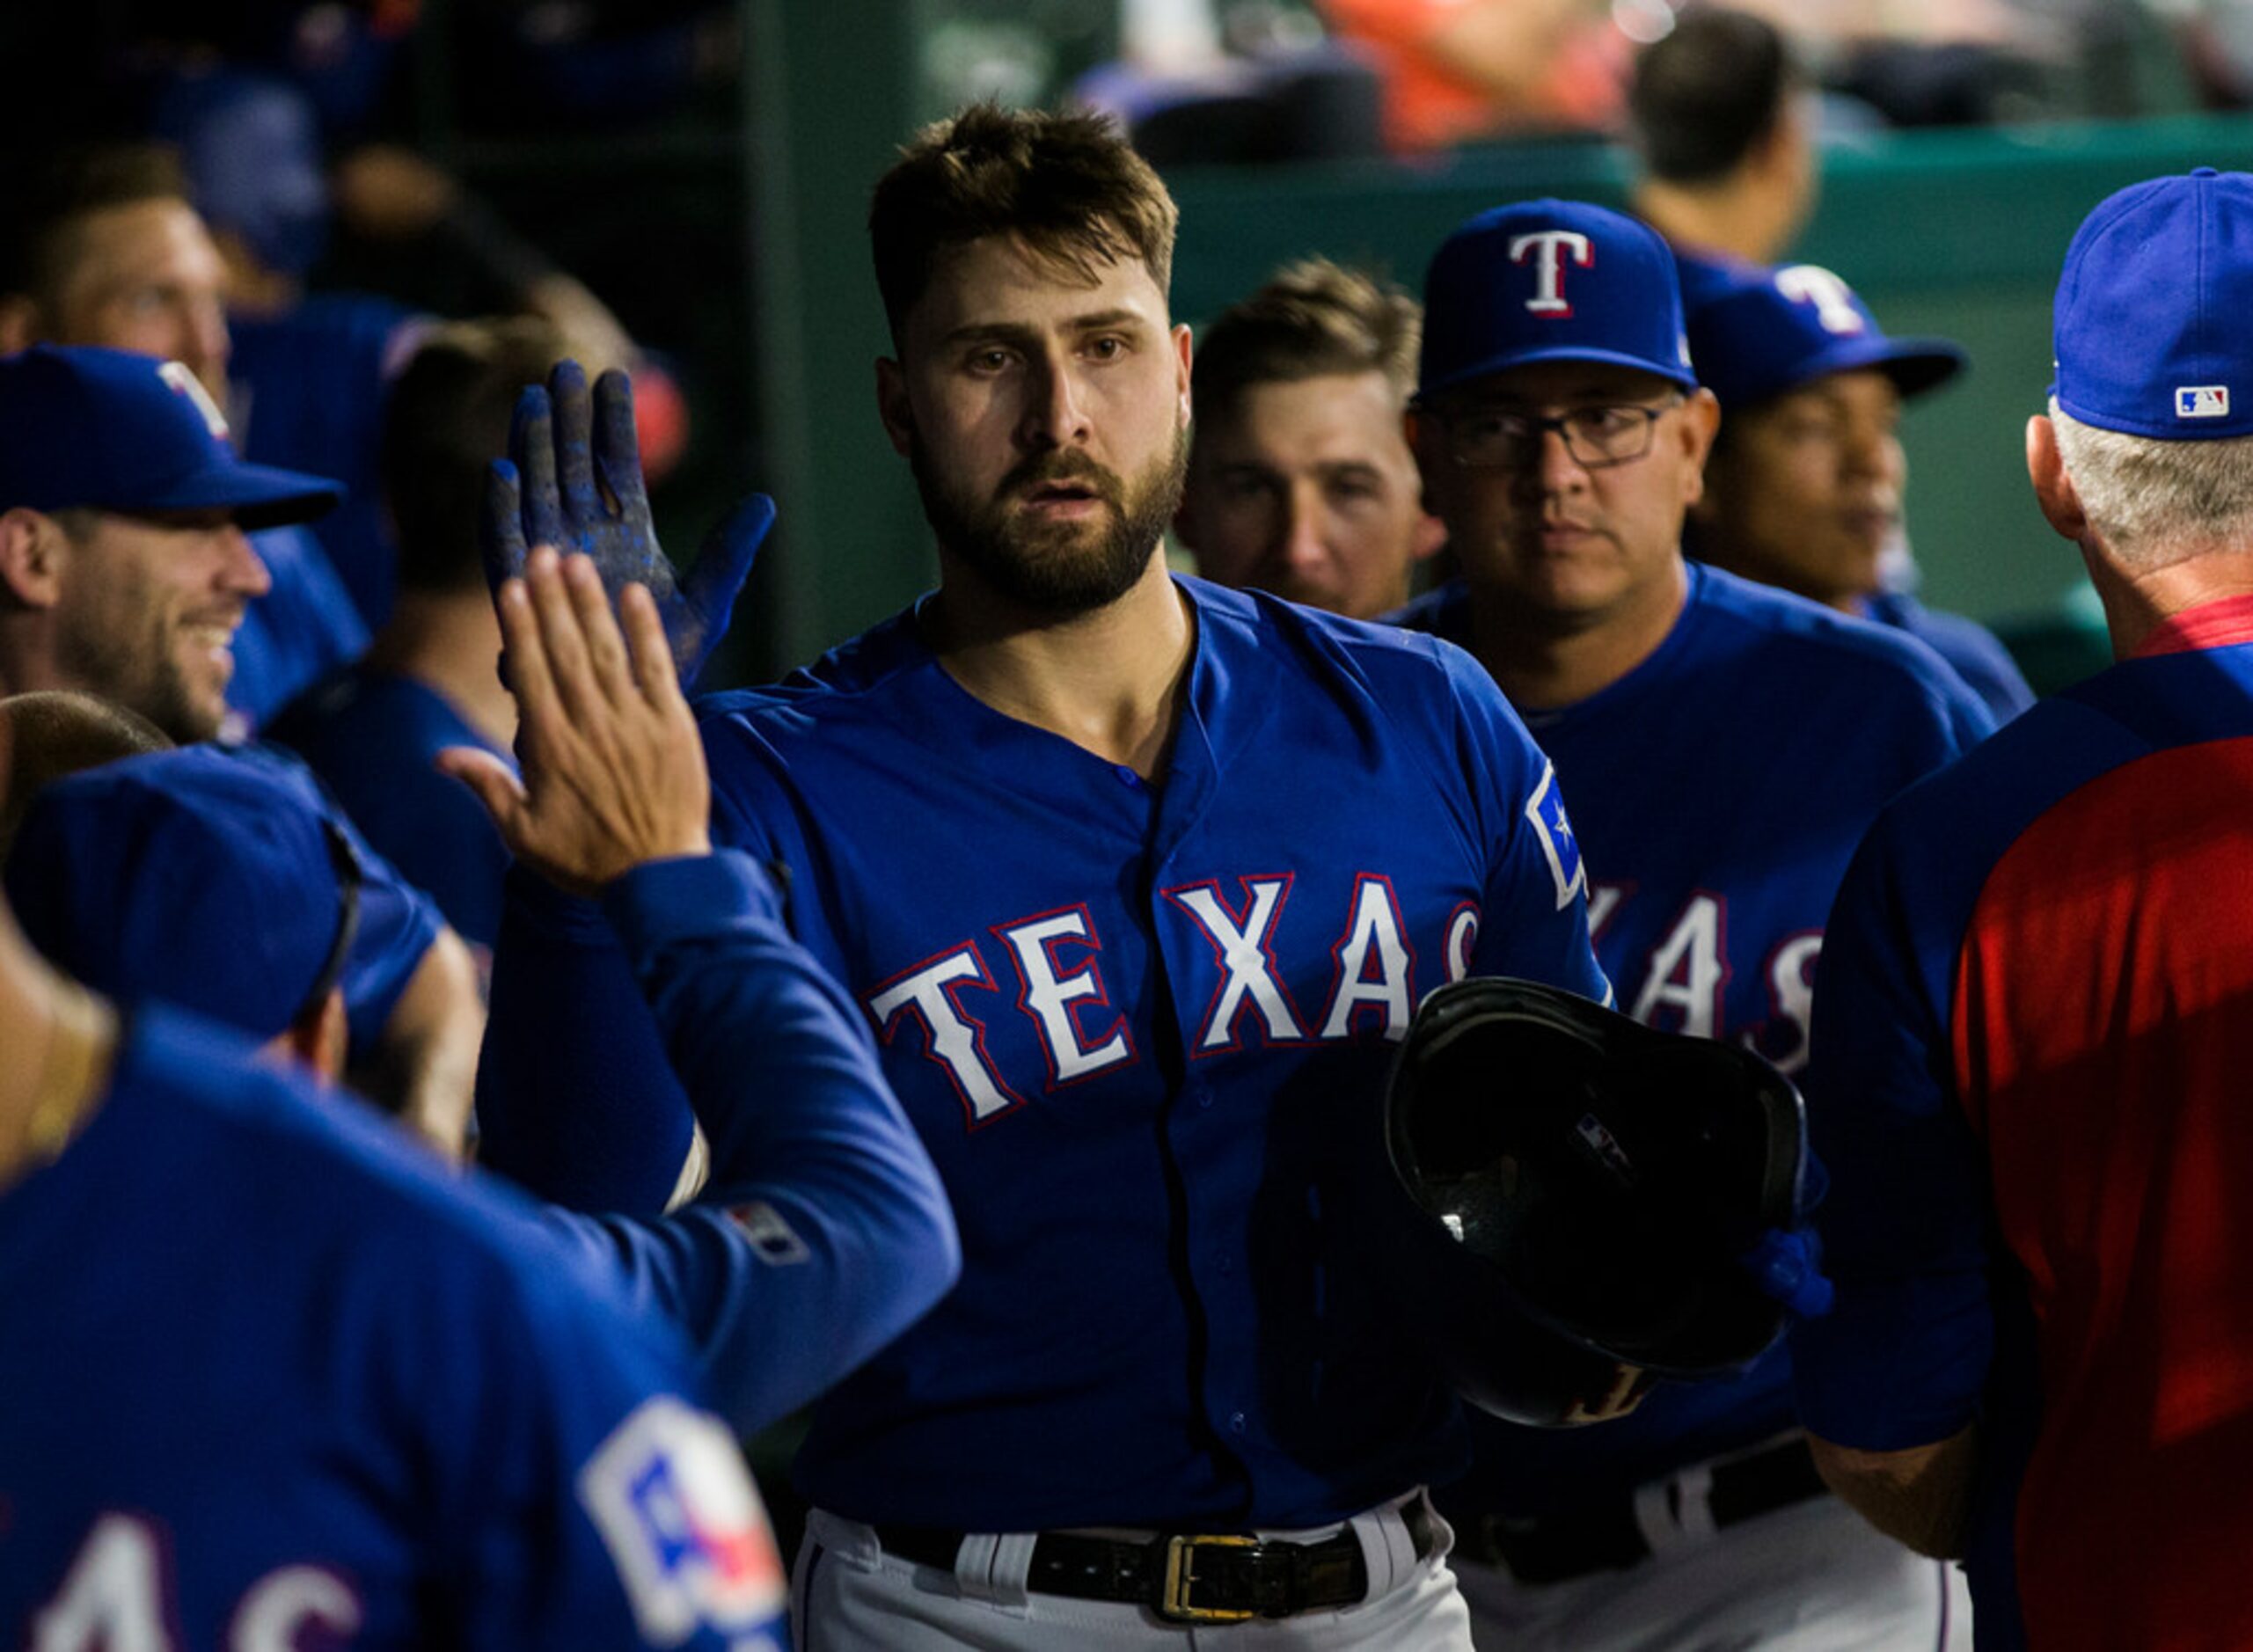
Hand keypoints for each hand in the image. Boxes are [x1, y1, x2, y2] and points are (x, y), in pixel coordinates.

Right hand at [440, 548, 710, 896]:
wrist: (660, 879)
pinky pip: (658, 668)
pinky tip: (634, 596)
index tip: (509, 588)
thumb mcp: (523, 834)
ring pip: (607, 651)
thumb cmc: (588, 860)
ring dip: (590, 604)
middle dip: (551, 599)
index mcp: (550, 747)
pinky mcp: (674, 725)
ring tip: (577, 564)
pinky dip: (645, 631)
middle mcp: (590, 725)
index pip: (529, 672)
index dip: (519, 627)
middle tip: (541, 554)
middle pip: (566, 650)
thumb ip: (485, 787)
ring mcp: (634, 722)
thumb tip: (439, 758)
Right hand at [483, 358, 772, 688]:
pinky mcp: (523, 590)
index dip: (617, 423)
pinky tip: (501, 471)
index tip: (614, 375)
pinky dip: (502, 511)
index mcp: (627, 534)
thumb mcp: (709, 603)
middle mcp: (585, 536)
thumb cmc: (666, 662)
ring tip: (533, 400)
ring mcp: (551, 559)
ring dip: (534, 448)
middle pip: (574, 466)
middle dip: (570, 418)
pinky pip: (505, 544)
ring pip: (537, 492)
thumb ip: (730, 552)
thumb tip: (764, 502)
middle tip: (564, 367)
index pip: (621, 467)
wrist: (628, 715)